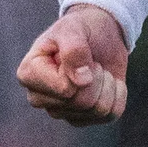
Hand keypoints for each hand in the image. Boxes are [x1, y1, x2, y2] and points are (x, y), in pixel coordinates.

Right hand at [17, 2, 131, 125]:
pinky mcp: (83, 118)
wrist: (98, 34)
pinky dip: (118, 93)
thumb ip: (73, 49)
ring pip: (98, 110)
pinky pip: (111, 114)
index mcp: (29, 74)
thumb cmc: (80, 29)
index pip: (64, 89)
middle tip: (91, 61)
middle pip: (81, 102)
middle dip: (97, 76)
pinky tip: (108, 81)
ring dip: (108, 84)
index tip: (79, 51)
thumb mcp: (74, 28)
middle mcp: (40, 98)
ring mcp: (61, 111)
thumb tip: (82, 82)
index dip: (81, 69)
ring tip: (97, 69)